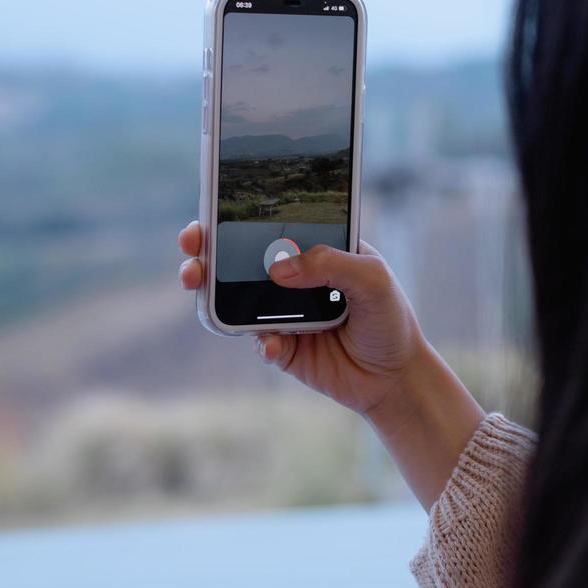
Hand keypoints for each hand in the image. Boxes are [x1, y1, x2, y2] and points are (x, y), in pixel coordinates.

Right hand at [178, 220, 485, 509]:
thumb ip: (330, 264)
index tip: (211, 209)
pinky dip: (259, 341)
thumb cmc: (389, 318)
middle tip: (192, 246)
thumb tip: (278, 268)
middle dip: (205, 250)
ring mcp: (280, 314)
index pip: (267, 225)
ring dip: (210, 293)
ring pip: (233, 300)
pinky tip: (271, 343)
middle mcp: (290, 279)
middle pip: (235, 259)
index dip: (234, 216)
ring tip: (200, 285)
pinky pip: (256, 341)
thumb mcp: (372, 279)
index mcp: (311, 249)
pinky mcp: (280, 348)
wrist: (395, 378)